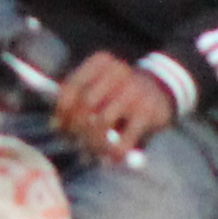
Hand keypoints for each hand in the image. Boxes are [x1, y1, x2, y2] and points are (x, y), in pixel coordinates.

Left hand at [55, 52, 176, 163]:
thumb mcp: (100, 86)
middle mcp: (117, 72)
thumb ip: (77, 100)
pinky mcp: (147, 112)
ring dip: (93, 142)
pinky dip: (114, 152)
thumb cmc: (120, 93)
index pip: (71, 86)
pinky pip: (123, 139)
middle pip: (84, 104)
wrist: (162, 90)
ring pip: (101, 122)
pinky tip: (113, 156)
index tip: (59, 127)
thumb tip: (54, 125)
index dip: (61, 111)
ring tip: (92, 151)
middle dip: (76, 128)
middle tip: (76, 142)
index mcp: (101, 62)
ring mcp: (134, 91)